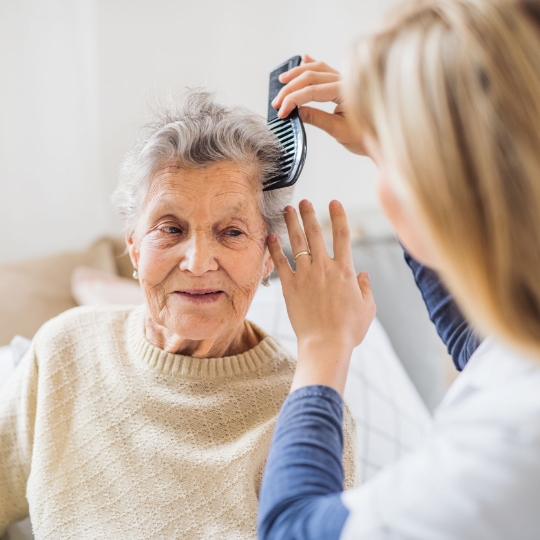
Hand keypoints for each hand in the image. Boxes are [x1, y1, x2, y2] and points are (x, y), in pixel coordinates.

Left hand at [267, 200, 375, 394]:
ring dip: (291, 223)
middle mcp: (324, 267)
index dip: (338, 215)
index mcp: (345, 270)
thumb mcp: (367, 308)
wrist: (326, 344)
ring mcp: (306, 275)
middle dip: (309, 213)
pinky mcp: (290, 286)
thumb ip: (366, 288)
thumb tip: (364, 275)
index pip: (342, 235)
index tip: (333, 202)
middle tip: (303, 201)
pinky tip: (270, 237)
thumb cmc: (349, 329)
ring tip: (287, 209)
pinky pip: (280, 262)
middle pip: (315, 232)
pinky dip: (275, 249)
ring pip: (297, 242)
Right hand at [271, 54, 366, 154]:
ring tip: (282, 81)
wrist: (383, 138)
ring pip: (317, 69)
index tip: (281, 112)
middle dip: (290, 89)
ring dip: (298, 73)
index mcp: (345, 92)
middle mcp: (345, 81)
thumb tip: (296, 111)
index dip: (293, 100)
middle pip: (311, 77)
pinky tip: (304, 58)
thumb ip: (317, 118)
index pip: (312, 91)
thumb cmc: (366, 136)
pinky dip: (313, 64)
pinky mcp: (344, 84)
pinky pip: (327, 69)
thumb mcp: (339, 130)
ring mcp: (345, 80)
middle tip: (276, 103)